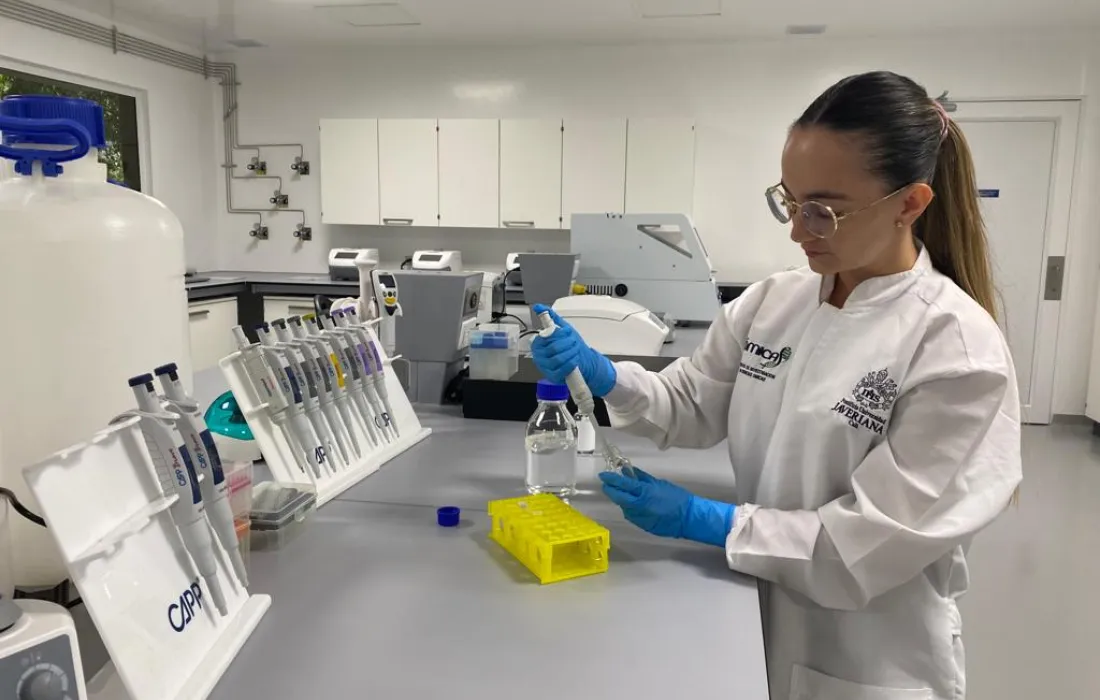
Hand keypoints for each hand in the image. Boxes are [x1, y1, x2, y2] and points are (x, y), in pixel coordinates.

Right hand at [530, 304, 616, 396]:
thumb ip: (551, 317)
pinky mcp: (553, 377)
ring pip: (558, 358)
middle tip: (574, 342)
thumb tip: (539, 307)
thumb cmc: (571, 346)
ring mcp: (545, 367)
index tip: (568, 332)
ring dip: (571, 352)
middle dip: (568, 343)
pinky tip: (574, 360)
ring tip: (576, 350)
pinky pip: (562, 369)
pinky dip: (571, 363)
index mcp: (538, 344)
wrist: (583, 361)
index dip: (560, 334)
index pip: (545, 337)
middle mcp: (539, 356)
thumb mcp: (563, 329)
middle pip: (553, 348)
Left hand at [599, 468, 734, 546]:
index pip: (623, 485)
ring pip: (624, 507)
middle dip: (610, 490)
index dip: (611, 479)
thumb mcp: (659, 483)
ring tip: (624, 493)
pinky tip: (634, 504)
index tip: (603, 475)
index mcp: (644, 493)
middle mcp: (638, 507)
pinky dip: (630, 508)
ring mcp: (639, 518)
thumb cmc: (677, 497)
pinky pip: (632, 515)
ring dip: (621, 500)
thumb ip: (643, 478)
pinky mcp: (642, 526)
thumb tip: (629, 471)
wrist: (688, 519)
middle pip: (618, 498)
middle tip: (607, 484)